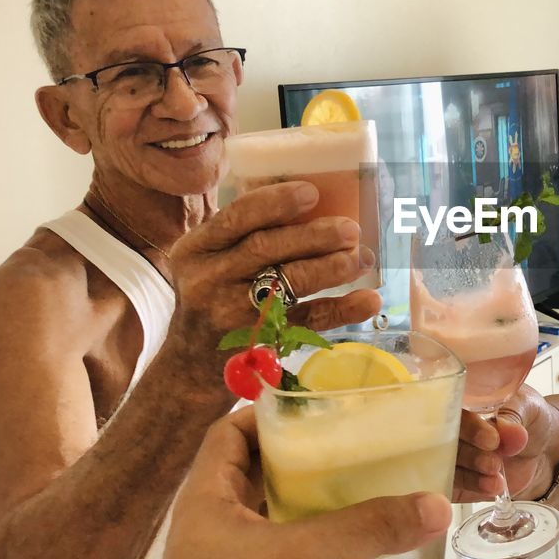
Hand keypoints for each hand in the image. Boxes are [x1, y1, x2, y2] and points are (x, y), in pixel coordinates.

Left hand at [101, 407, 451, 558]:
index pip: (231, 432)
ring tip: (375, 490)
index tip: (316, 405)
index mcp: (211, 497)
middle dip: (315, 461)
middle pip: (270, 474)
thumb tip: (432, 505)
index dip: (269, 413)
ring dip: (329, 511)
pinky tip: (371, 556)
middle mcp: (222, 525)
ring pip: (289, 522)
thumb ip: (368, 529)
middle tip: (359, 445)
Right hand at [165, 181, 380, 371]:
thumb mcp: (210, 260)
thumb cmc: (212, 295)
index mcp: (197, 249)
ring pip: (286, 284)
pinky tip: (368, 299)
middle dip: (312, 236)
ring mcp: (232, 314)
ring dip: (330, 268)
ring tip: (361, 258)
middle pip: (264, 248)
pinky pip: (307, 322)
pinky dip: (341, 310)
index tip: (312, 192)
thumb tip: (314, 200)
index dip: (275, 202)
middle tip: (350, 229)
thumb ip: (243, 234)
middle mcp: (208, 279)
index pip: (236, 217)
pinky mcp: (260, 343)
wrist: (190, 366)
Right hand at [452, 385, 558, 501]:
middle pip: (442, 442)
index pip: (451, 410)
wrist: (545, 451)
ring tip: (498, 478)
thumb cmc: (532, 419)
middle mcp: (450, 428)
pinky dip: (473, 488)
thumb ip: (514, 416)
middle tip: (494, 463)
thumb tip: (506, 427)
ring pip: (447, 467)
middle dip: (469, 454)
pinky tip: (493, 487)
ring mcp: (452, 455)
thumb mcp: (528, 408)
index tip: (492, 439)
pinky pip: (455, 487)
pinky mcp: (457, 480)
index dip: (468, 426)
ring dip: (471, 475)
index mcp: (462, 401)